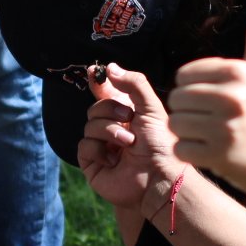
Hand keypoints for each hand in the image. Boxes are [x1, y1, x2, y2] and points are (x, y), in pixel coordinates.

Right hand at [76, 62, 181, 213]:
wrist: (159, 177)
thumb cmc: (161, 145)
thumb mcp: (152, 108)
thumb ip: (134, 84)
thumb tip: (109, 67)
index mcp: (127, 115)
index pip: (106, 94)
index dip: (98, 82)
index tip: (93, 71)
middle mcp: (113, 129)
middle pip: (95, 108)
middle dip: (110, 111)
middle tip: (128, 119)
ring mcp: (101, 146)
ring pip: (89, 125)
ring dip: (110, 132)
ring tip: (128, 145)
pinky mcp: (92, 163)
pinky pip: (84, 145)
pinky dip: (99, 150)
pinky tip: (114, 161)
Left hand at [166, 0, 245, 207]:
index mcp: (241, 72)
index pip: (184, 74)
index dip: (193, 88)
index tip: (215, 100)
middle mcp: (234, 96)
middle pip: (176, 98)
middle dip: (188, 111)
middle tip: (212, 121)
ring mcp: (226, 127)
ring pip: (175, 122)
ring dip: (187, 133)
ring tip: (210, 135)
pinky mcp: (218, 155)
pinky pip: (180, 147)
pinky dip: (190, 153)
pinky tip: (210, 153)